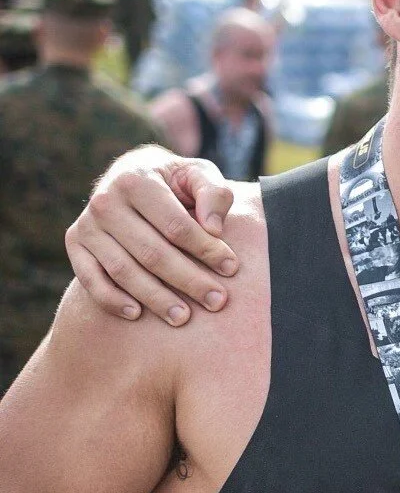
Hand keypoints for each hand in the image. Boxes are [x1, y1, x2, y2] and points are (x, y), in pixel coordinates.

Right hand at [65, 146, 237, 324]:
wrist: (131, 175)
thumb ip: (212, 192)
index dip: (206, 250)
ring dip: (154, 298)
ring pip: (123, 271)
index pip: (175, 226)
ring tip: (183, 318)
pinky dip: (111, 299)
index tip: (231, 268)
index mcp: (136, 179)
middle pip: (152, 252)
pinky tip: (137, 314)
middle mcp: (105, 201)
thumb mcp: (197, 174)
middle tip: (217, 301)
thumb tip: (213, 228)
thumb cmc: (173, 182)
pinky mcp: (75, 243)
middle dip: (188, 280)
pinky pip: (90, 279)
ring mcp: (87, 224)